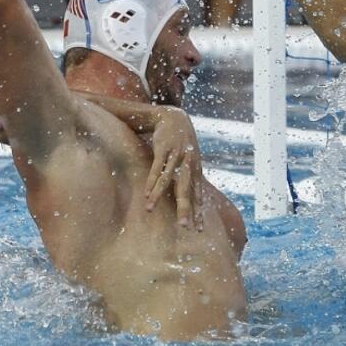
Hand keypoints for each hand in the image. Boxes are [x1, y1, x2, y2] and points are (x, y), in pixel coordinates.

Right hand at [145, 108, 202, 229]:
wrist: (173, 116)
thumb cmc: (182, 141)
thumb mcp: (191, 158)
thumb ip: (191, 176)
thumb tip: (195, 195)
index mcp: (195, 169)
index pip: (197, 194)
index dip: (198, 211)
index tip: (199, 229)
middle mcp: (187, 164)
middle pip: (185, 190)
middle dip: (185, 209)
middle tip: (184, 227)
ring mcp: (175, 156)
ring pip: (167, 180)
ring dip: (158, 196)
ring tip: (150, 210)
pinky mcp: (163, 149)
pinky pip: (156, 168)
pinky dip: (151, 181)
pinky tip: (146, 193)